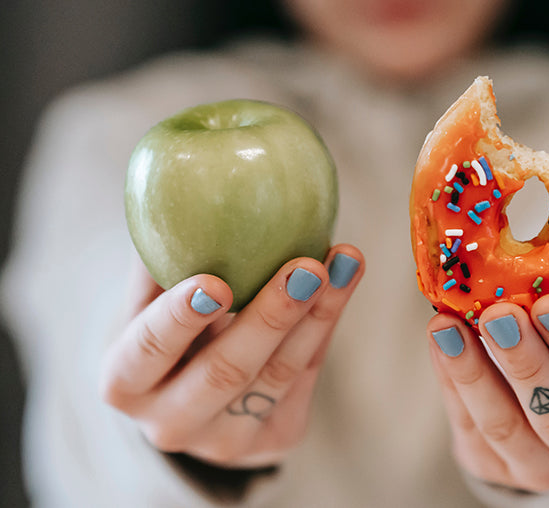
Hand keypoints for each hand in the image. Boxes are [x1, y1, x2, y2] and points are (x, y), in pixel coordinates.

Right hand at [100, 245, 363, 467]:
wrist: (192, 398)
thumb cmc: (166, 331)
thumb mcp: (147, 302)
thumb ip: (160, 259)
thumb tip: (182, 186)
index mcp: (125, 384)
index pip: (148, 351)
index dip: (179, 318)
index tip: (215, 282)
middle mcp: (171, 424)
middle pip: (226, 371)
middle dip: (270, 317)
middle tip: (306, 267)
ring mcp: (226, 442)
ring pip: (279, 375)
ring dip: (317, 313)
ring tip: (344, 261)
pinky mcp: (275, 439)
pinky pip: (306, 376)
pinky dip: (326, 324)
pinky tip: (344, 281)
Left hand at [427, 294, 548, 491]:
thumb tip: (525, 251)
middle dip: (526, 362)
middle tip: (499, 314)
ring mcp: (542, 467)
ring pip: (505, 427)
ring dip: (473, 372)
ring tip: (448, 326)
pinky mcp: (493, 469)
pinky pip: (468, 424)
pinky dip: (450, 379)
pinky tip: (441, 340)